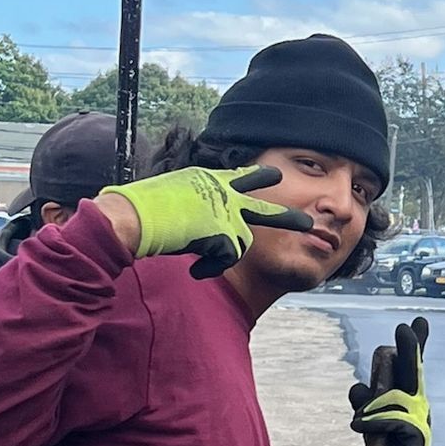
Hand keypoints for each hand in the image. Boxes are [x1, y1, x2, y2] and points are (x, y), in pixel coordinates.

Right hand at [99, 165, 311, 278]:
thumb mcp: (172, 195)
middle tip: (308, 224)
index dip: (256, 178)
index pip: (240, 177)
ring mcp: (226, 213)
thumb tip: (193, 217)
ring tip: (201, 264)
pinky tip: (195, 269)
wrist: (136, 217)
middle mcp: (223, 194)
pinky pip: (227, 259)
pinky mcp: (224, 233)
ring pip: (242, 243)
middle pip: (264, 207)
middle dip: (287, 218)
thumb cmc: (143, 209)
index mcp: (209, 180)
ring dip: (223, 257)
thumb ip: (192, 202)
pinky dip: (211, 268)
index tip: (274, 176)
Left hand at [349, 319, 433, 445]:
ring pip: (392, 398)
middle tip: (403, 328)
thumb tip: (357, 387)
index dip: (415, 345)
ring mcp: (420, 418)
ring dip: (371, 408)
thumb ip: (365, 403)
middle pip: (412, 372)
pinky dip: (372, 421)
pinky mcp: (416, 435)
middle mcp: (417, 403)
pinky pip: (390, 420)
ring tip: (359, 422)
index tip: (418, 322)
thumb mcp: (372, 422)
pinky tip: (359, 427)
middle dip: (409, 349)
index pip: (411, 367)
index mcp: (408, 396)